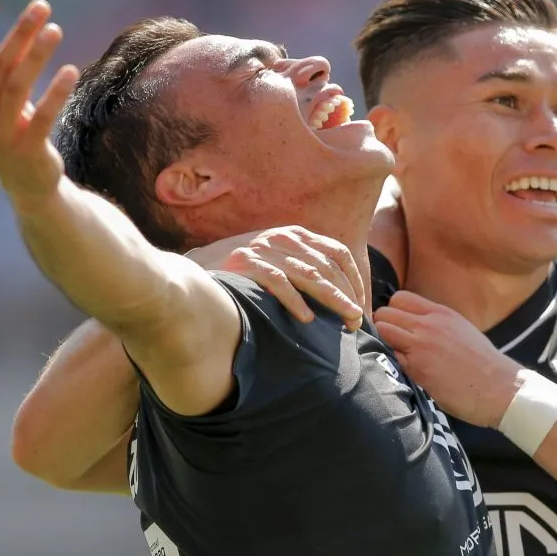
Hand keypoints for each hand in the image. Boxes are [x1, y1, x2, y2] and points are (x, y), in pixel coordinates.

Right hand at [0, 0, 78, 207]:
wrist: (28, 185)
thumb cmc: (10, 130)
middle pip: (0, 67)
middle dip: (19, 34)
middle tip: (41, 6)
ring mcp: (5, 135)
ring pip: (19, 88)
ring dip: (37, 56)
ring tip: (55, 29)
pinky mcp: (30, 150)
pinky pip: (43, 117)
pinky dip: (55, 92)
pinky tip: (70, 70)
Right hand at [187, 227, 365, 330]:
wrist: (195, 270)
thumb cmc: (243, 274)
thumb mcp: (276, 261)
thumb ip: (303, 269)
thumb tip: (341, 297)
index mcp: (295, 235)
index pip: (337, 252)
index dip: (354, 279)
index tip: (361, 303)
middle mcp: (282, 238)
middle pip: (327, 266)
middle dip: (347, 295)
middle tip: (358, 321)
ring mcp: (263, 249)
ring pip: (309, 274)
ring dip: (332, 300)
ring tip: (346, 320)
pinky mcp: (244, 263)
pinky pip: (278, 282)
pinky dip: (295, 301)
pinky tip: (308, 319)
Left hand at [373, 291, 521, 427]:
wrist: (499, 387)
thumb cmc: (483, 363)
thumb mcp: (461, 329)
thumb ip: (437, 324)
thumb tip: (417, 326)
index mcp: (440, 313)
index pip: (399, 298)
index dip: (393, 312)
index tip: (397, 327)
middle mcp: (428, 324)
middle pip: (385, 313)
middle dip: (383, 327)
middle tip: (391, 344)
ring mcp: (420, 345)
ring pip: (382, 331)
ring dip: (383, 343)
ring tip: (395, 357)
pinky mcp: (416, 367)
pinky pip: (390, 357)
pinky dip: (390, 363)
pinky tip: (402, 371)